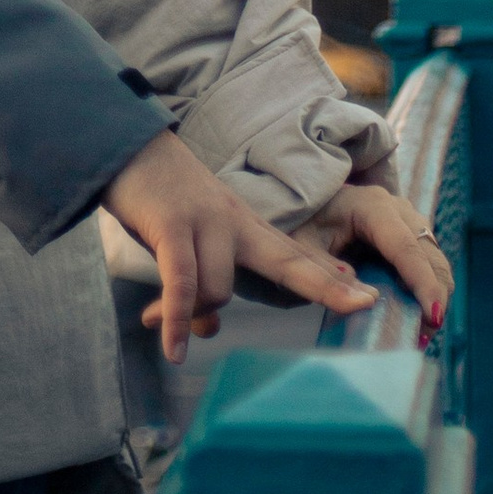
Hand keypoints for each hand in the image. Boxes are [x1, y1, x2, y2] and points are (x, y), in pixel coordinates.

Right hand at [99, 127, 372, 362]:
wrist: (126, 145)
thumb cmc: (161, 199)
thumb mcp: (188, 244)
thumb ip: (203, 286)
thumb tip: (206, 331)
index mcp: (244, 225)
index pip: (294, 255)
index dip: (328, 277)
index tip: (365, 295)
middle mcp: (234, 222)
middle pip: (289, 260)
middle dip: (327, 285)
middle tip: (366, 305)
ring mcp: (206, 222)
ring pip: (220, 289)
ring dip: (191, 317)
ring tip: (166, 332)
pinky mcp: (173, 226)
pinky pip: (183, 284)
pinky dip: (178, 318)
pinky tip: (173, 348)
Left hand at [299, 180, 452, 332]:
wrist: (305, 207)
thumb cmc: (300, 225)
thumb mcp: (302, 250)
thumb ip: (327, 276)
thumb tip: (368, 302)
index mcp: (372, 207)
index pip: (406, 248)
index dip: (423, 283)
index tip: (432, 318)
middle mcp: (397, 209)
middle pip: (430, 256)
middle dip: (434, 297)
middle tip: (423, 337)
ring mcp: (408, 220)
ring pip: (435, 262)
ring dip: (433, 296)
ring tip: (419, 333)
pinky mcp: (410, 235)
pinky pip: (428, 264)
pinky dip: (426, 291)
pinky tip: (414, 316)